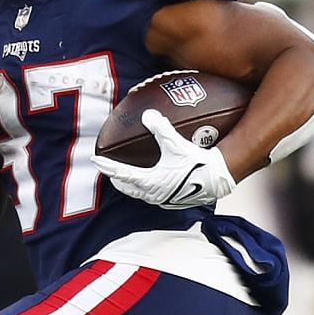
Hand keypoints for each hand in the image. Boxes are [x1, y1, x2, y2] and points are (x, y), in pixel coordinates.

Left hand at [92, 110, 235, 209]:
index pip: (122, 174)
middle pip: (129, 188)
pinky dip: (149, 187)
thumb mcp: (176, 143)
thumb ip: (160, 128)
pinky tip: (154, 181)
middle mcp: (155, 194)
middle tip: (110, 173)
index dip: (107, 166)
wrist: (218, 179)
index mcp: (150, 182)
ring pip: (142, 193)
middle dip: (118, 179)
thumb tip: (147, 114)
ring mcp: (165, 199)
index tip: (95, 161)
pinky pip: (156, 194)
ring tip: (129, 178)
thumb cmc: (197, 162)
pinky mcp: (175, 200)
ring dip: (133, 185)